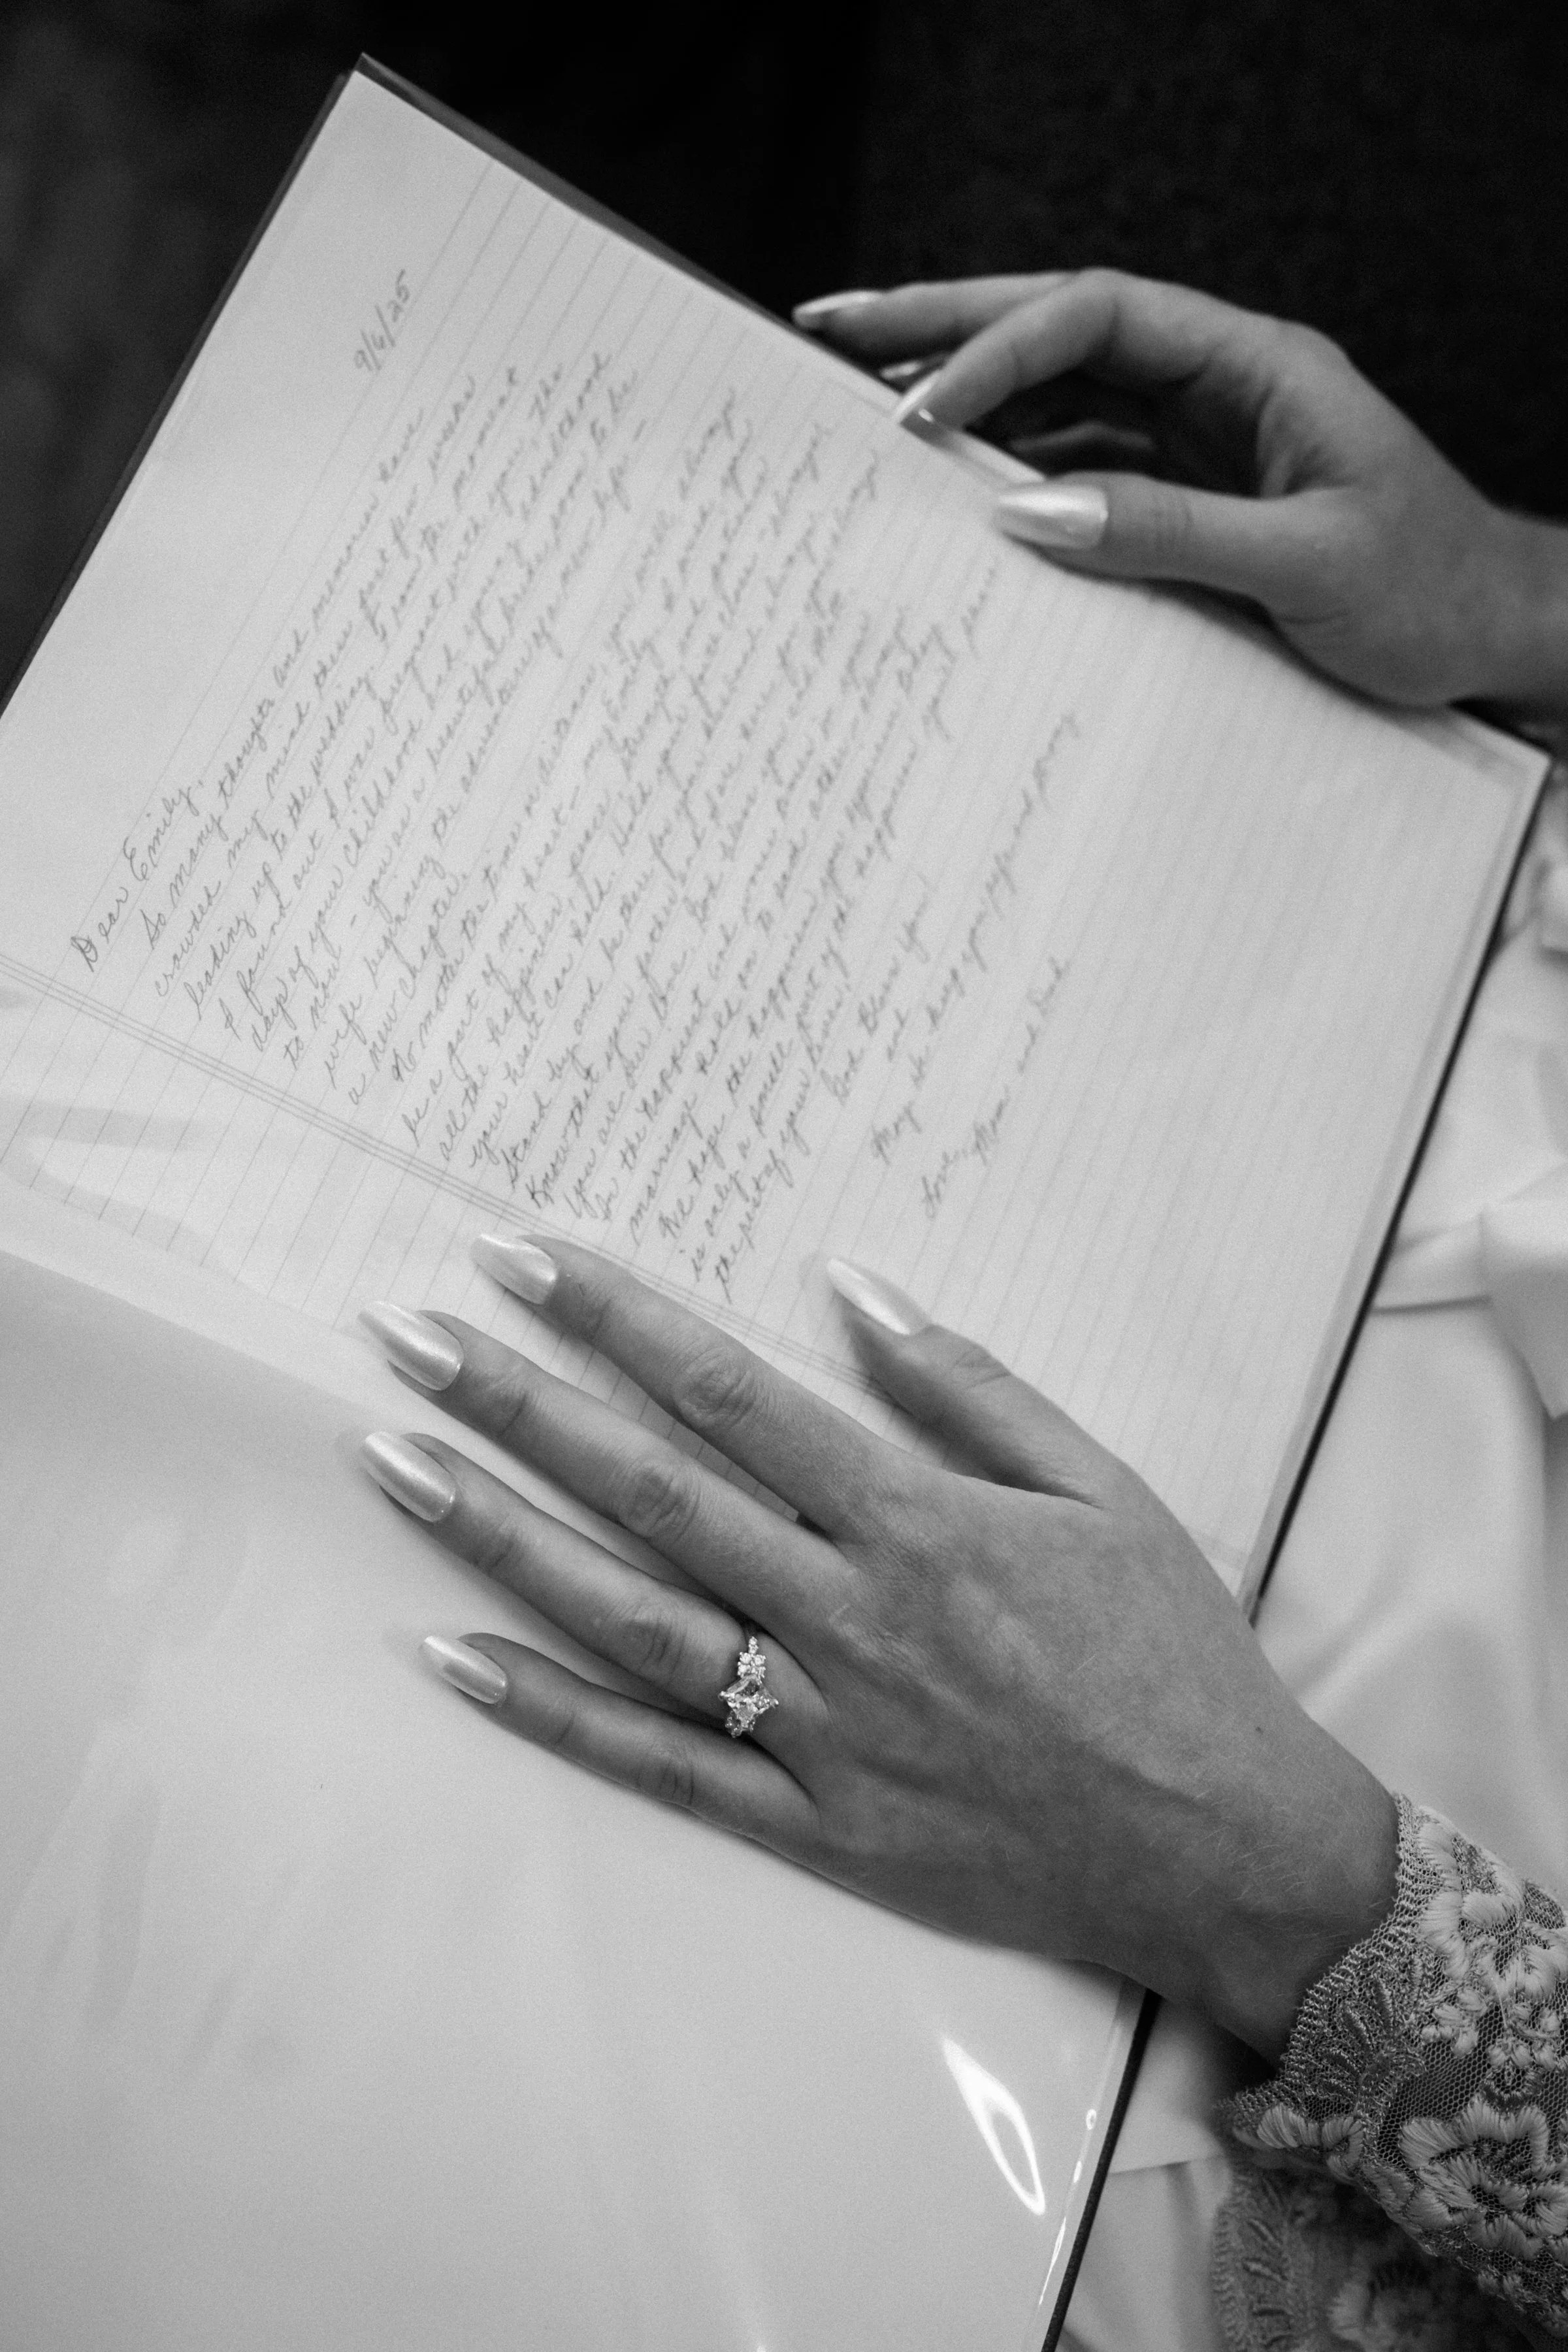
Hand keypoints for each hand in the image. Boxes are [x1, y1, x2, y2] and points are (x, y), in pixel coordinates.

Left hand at [359, 1242, 1394, 2057]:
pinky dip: (554, 1715)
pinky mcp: (812, 1828)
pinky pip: (659, 1766)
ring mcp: (821, 1729)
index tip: (520, 1259)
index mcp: (917, 1522)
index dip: (616, 1318)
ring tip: (396, 1464)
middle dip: (520, 1404)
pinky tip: (455, 1660)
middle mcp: (848, 1616)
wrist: (1224, 1850)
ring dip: (502, 1536)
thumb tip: (850, 1288)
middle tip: (404, 1338)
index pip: (731, 1394)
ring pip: (629, 1618)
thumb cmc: (1170, 1653)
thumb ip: (970, 1387)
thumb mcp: (1103, 1488)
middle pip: (652, 1490)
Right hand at [797, 272, 1567, 726]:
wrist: (1494, 638)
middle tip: (835, 328)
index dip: (999, 350)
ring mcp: (1199, 440)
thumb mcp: (1305, 564)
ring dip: (969, 401)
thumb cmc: (1431, 591)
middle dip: (946, 325)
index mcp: (1255, 365)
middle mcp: (1218, 385)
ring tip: (869, 414)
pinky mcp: (1190, 500)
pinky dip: (1016, 478)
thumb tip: (1027, 510)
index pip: (1099, 317)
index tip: (921, 411)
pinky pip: (1083, 472)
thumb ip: (1166, 532)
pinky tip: (959, 498)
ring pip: (1062, 397)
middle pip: (1061, 328)